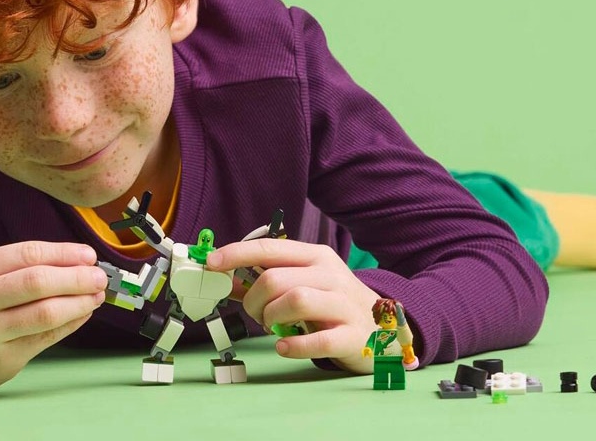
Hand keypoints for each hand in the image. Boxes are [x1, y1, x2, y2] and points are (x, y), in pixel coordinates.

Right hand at [0, 241, 105, 393]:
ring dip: (79, 303)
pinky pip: (46, 338)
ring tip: (96, 296)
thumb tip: (77, 260)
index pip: (28, 254)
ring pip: (45, 313)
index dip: (65, 254)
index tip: (89, 255)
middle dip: (77, 278)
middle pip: (38, 283)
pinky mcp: (2, 359)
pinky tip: (82, 314)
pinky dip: (70, 324)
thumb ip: (20, 266)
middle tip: (100, 277)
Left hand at [206, 239, 381, 373]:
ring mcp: (343, 305)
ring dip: (271, 316)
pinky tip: (284, 347)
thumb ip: (269, 281)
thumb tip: (227, 280)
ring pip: (295, 300)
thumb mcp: (305, 283)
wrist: (383, 331)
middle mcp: (330, 276)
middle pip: (275, 278)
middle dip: (253, 299)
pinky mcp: (352, 336)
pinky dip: (293, 345)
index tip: (212, 264)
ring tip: (271, 327)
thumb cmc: (334, 304)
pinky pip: (317, 339)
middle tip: (254, 313)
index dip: (237, 253)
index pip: (270, 248)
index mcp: (316, 257)